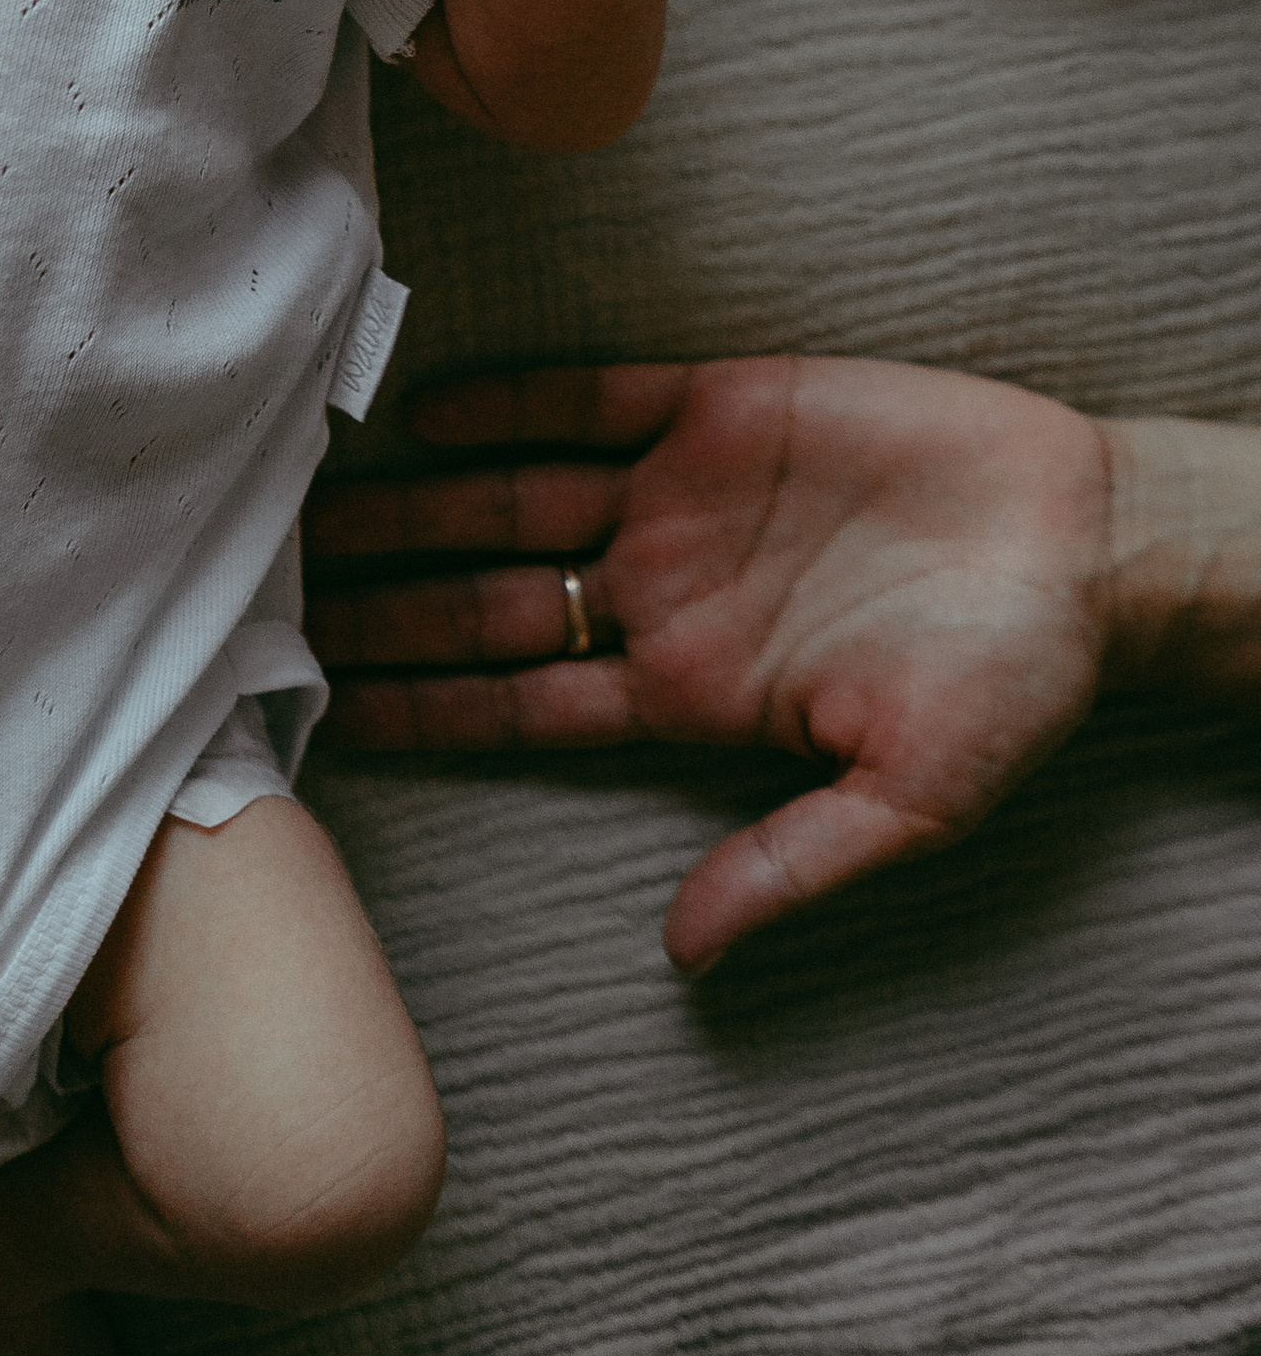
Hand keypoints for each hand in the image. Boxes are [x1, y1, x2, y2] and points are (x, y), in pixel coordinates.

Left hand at [305, 355, 1116, 971]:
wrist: (1090, 546)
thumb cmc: (1013, 686)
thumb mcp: (911, 804)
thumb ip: (791, 865)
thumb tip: (685, 955)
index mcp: (687, 691)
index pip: (520, 707)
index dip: (423, 707)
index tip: (323, 714)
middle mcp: (661, 591)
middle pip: (486, 599)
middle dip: (382, 603)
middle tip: (266, 599)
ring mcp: (680, 496)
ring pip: (512, 496)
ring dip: (415, 502)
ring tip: (310, 503)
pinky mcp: (721, 405)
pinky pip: (593, 400)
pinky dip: (511, 402)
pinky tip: (430, 409)